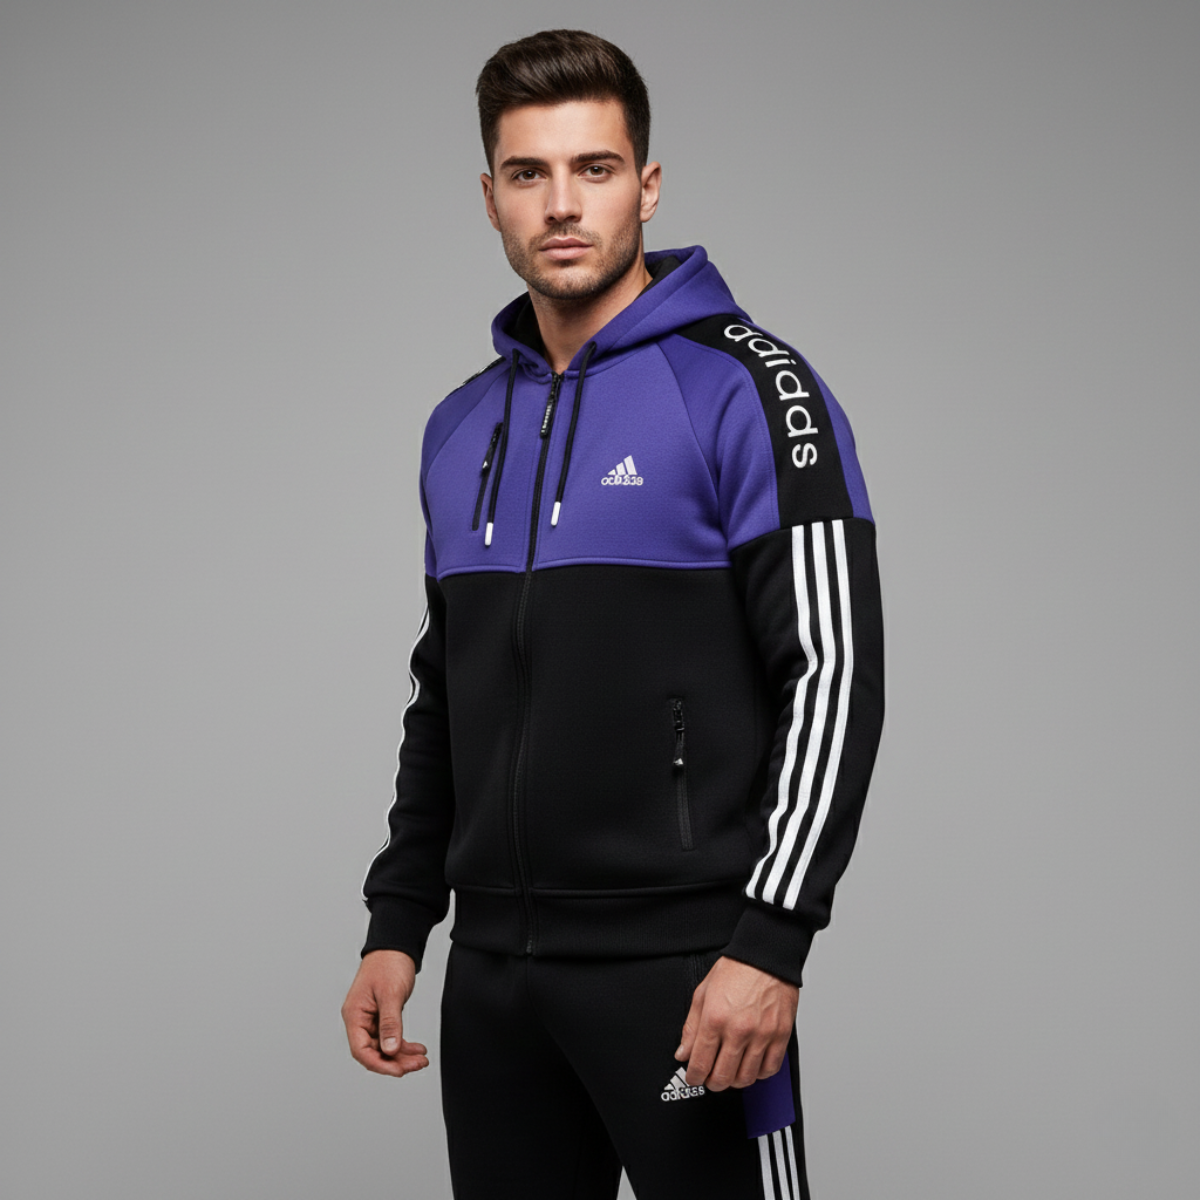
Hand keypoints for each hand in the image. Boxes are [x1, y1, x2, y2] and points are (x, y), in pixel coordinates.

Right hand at [341, 949, 428, 1077]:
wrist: (396, 946)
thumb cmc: (389, 963)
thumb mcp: (390, 994)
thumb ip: (390, 1023)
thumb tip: (390, 1050)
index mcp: (354, 1014)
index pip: (360, 1050)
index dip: (379, 1064)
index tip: (399, 1071)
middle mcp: (359, 1019)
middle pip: (373, 1052)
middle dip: (395, 1062)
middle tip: (417, 1064)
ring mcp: (370, 1018)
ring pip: (383, 1047)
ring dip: (401, 1055)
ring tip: (421, 1059)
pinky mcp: (382, 1016)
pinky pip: (390, 1037)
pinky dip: (403, 1045)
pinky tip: (417, 1048)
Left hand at [675, 956, 797, 1090]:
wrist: (766, 957)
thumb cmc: (736, 970)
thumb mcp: (703, 993)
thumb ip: (691, 1026)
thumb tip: (683, 1052)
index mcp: (715, 1018)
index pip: (700, 1063)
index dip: (693, 1076)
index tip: (693, 1077)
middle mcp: (738, 1029)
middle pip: (722, 1077)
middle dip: (712, 1083)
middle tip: (710, 1078)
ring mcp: (761, 1034)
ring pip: (746, 1078)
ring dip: (734, 1081)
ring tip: (730, 1072)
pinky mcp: (780, 1036)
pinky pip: (769, 1069)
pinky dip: (758, 1073)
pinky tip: (751, 1065)